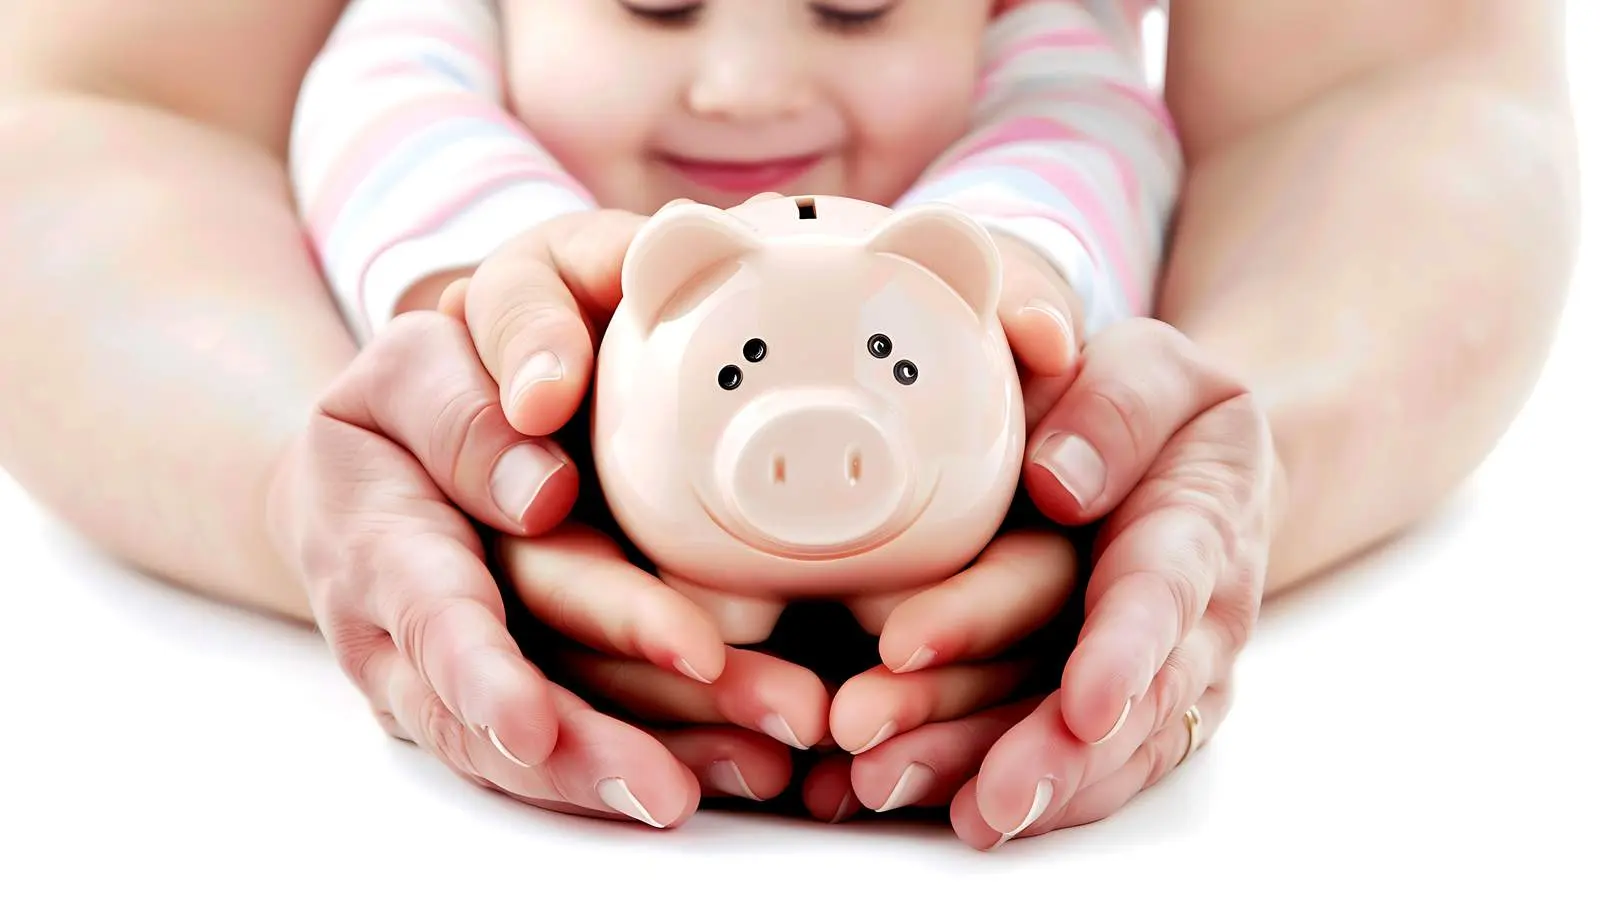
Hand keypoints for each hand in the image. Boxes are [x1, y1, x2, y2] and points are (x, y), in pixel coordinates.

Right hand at [268, 211, 821, 827]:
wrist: (372, 470)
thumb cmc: (415, 398)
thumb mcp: (417, 359)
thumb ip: (470, 394)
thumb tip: (542, 477)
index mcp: (378, 532)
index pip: (429, 607)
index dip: (477, 669)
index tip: (527, 723)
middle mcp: (413, 630)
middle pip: (514, 688)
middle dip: (609, 731)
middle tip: (709, 763)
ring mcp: (463, 678)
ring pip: (550, 736)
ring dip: (655, 755)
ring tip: (760, 769)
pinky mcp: (516, 698)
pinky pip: (582, 740)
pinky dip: (666, 752)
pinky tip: (745, 764)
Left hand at [930, 318, 1276, 846]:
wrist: (1186, 465)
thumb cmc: (1152, 409)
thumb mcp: (1152, 368)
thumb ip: (1115, 407)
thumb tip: (1057, 479)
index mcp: (1199, 522)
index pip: (1161, 591)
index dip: (1126, 650)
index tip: (1087, 706)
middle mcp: (1186, 623)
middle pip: (1115, 699)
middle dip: (1040, 747)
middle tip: (974, 790)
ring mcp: (1147, 679)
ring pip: (1078, 747)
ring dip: (987, 773)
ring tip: (888, 787)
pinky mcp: (1101, 715)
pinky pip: (1058, 767)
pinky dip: (978, 784)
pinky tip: (900, 798)